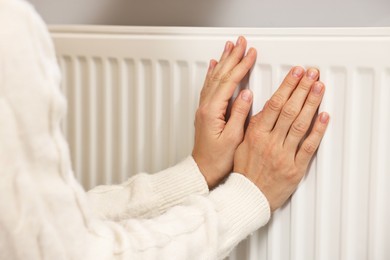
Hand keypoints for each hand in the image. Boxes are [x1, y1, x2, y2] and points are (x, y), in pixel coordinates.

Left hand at [192, 36, 255, 188]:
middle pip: (219, 75)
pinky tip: (213, 66)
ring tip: (229, 47)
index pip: (229, 82)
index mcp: (212, 112)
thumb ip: (239, 114)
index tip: (250, 54)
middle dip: (231, 57)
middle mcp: (205, 107)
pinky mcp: (205, 111)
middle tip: (240, 42)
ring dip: (222, 61)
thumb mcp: (233, 139)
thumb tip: (247, 94)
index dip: (241, 66)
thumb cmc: (217, 159)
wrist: (202, 169)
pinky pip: (208, 86)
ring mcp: (203, 108)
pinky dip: (212, 73)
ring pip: (213, 78)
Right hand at [233, 67, 328, 211]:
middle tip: (312, 74)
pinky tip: (324, 116)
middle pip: (290, 110)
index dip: (287, 86)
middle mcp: (270, 142)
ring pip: (300, 124)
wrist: (248, 196)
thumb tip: (262, 105)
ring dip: (312, 103)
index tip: (296, 73)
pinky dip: (318, 130)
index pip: (274, 104)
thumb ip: (252, 124)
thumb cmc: (243, 171)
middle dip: (302, 88)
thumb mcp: (240, 143)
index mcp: (256, 134)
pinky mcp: (295, 167)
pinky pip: (309, 146)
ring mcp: (284, 154)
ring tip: (319, 87)